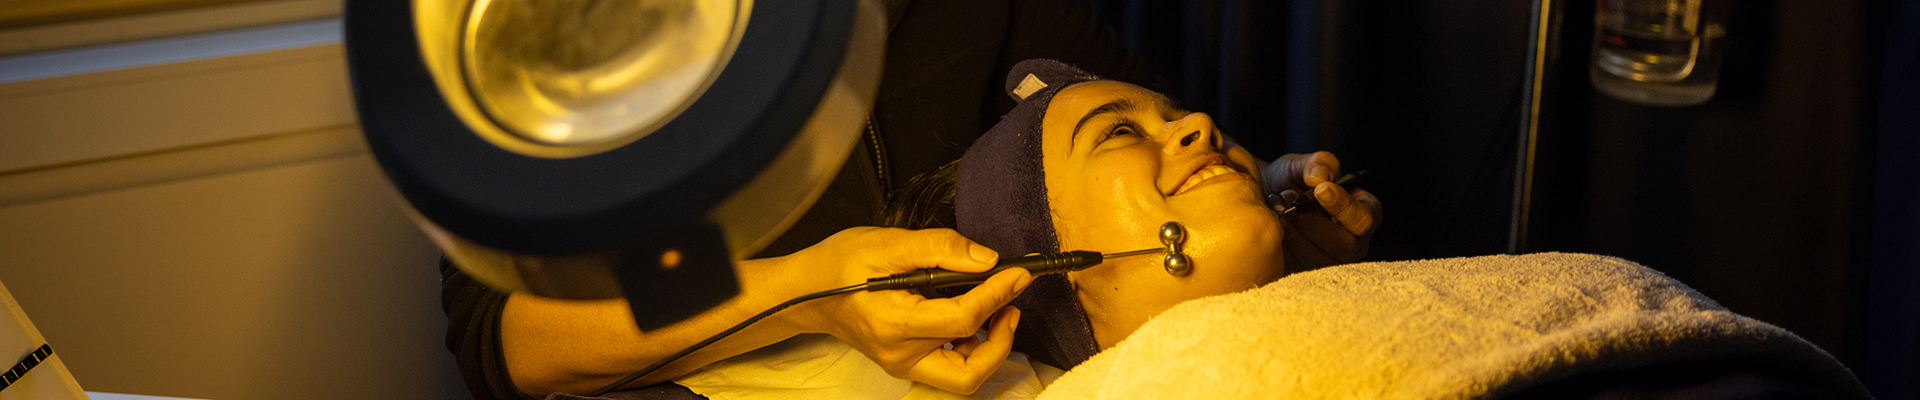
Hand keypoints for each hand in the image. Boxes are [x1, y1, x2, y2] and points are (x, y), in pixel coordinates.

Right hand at [778, 227, 1033, 393]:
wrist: (805, 292)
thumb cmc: (840, 264)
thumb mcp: (886, 242)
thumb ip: (939, 248)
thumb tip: (987, 259)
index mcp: (892, 324)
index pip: (961, 319)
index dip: (997, 294)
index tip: (1019, 272)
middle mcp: (899, 355)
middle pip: (968, 371)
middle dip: (1002, 342)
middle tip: (1012, 304)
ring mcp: (902, 364)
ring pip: (963, 377)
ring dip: (990, 347)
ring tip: (997, 308)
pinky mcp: (906, 363)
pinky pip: (950, 368)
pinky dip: (971, 346)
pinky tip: (972, 317)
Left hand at [1262, 152, 1382, 269]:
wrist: (1266, 198)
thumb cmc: (1292, 180)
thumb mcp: (1302, 164)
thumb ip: (1316, 163)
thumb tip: (1319, 178)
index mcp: (1365, 212)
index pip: (1364, 218)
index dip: (1343, 207)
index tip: (1319, 190)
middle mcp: (1355, 242)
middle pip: (1345, 247)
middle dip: (1314, 226)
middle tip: (1291, 207)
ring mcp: (1332, 260)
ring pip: (1319, 260)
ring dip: (1296, 237)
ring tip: (1281, 214)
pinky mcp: (1308, 271)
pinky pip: (1298, 268)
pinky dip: (1283, 248)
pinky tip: (1275, 229)